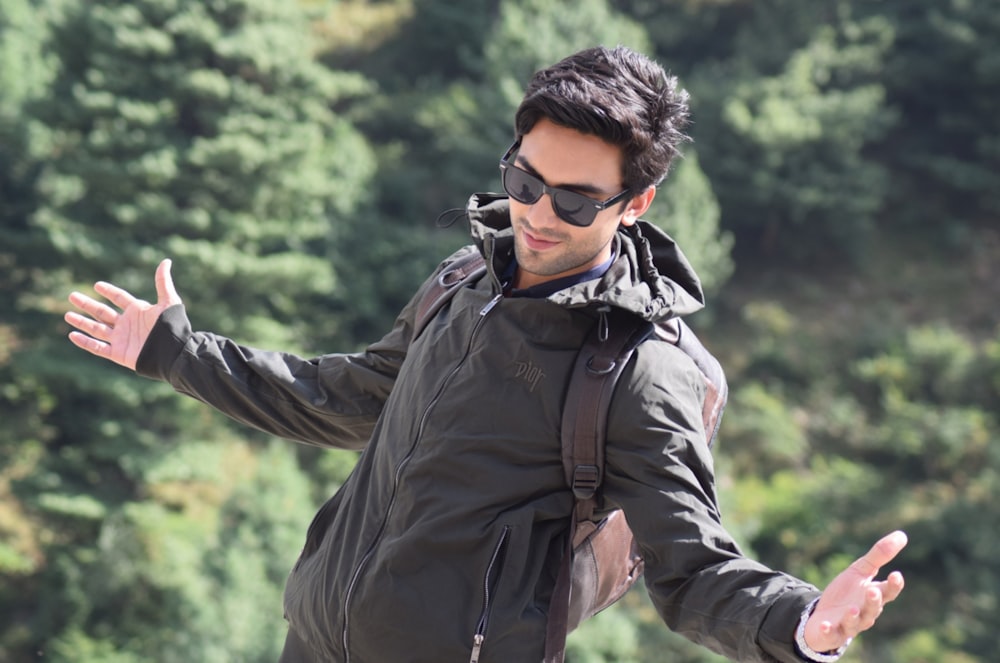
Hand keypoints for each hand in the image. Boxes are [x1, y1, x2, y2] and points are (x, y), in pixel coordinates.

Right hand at [65, 259, 181, 369]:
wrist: (173, 351)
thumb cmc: (172, 326)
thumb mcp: (168, 301)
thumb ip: (162, 282)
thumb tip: (166, 261)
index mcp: (138, 311)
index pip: (120, 298)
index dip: (109, 291)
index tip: (97, 285)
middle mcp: (127, 324)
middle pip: (103, 312)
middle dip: (87, 304)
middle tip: (72, 296)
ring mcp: (121, 339)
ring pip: (96, 329)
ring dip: (82, 322)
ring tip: (67, 315)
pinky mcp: (118, 353)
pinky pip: (98, 347)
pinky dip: (85, 342)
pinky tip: (72, 335)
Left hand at [803, 530, 906, 652]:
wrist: (824, 615)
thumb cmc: (847, 593)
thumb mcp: (860, 571)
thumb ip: (879, 555)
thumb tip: (902, 534)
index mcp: (873, 597)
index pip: (888, 592)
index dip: (893, 586)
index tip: (896, 575)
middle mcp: (865, 613)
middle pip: (872, 609)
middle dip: (873, 602)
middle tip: (872, 592)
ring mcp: (849, 625)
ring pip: (855, 623)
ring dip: (853, 617)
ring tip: (851, 609)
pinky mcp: (832, 633)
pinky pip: (831, 633)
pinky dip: (828, 630)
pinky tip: (824, 625)